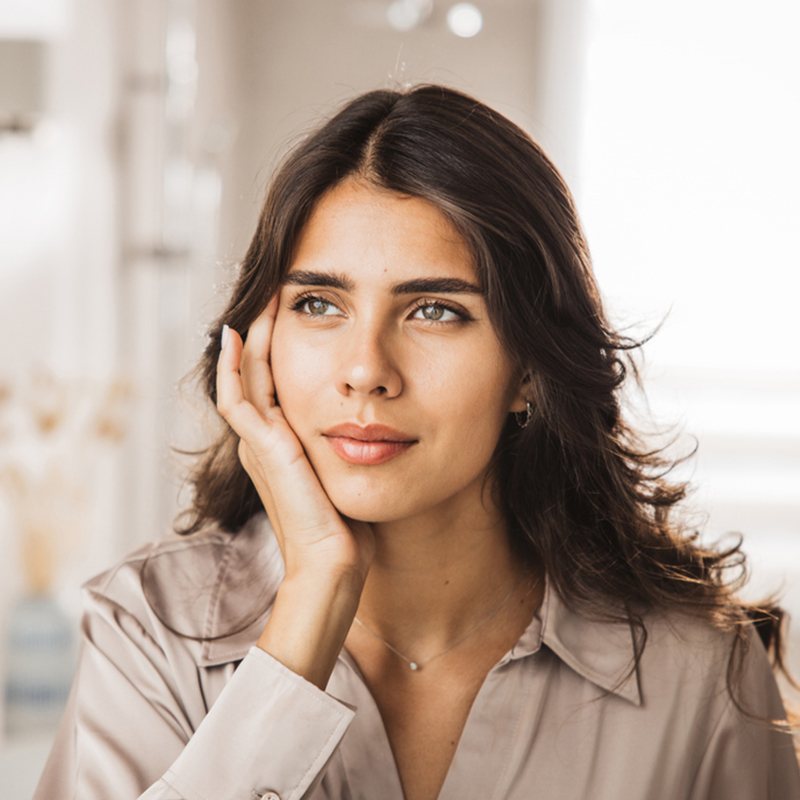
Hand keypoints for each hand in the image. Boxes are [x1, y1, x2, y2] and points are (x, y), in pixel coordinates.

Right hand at [215, 294, 374, 582]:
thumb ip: (350, 446)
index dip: (283, 347)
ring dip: (254, 337)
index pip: (275, 382)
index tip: (303, 312)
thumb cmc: (346, 528)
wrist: (333, 566)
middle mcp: (263, 440)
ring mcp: (257, 443)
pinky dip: (235, 365)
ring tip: (265, 299)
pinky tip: (243, 334)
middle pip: (256, 371)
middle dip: (267, 331)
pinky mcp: (261, 448)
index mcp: (282, 444)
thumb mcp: (347, 473)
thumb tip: (377, 425)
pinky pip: (238, 397)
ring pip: (245, 376)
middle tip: (279, 291)